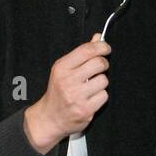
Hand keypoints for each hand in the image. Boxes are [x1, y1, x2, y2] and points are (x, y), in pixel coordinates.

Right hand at [24, 34, 110, 152]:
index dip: (101, 47)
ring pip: (104, 80)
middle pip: (99, 63)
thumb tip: (98, 37)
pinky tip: (91, 98)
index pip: (87, 50)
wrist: (50, 117)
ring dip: (101, 83)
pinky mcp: (85, 110)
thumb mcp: (64, 69)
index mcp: (62, 67)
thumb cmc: (58, 91)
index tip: (106, 48)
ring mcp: (77, 96)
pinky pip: (104, 96)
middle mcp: (68, 81)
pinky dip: (101, 96)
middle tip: (99, 69)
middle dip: (103, 64)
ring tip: (91, 87)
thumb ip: (82, 53)